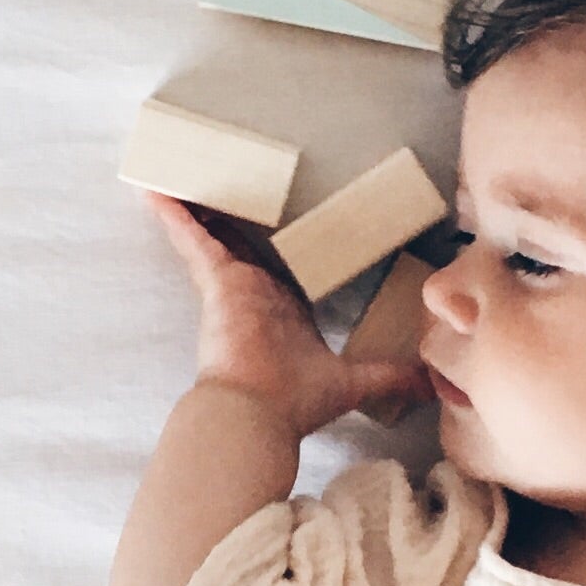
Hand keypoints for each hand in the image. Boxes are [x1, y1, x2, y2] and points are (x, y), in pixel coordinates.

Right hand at [146, 192, 427, 436]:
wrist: (257, 413)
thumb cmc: (296, 401)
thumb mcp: (353, 381)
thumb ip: (388, 375)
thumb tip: (428, 385)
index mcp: (283, 313)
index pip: (279, 269)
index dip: (278, 247)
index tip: (282, 223)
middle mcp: (254, 295)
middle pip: (242, 244)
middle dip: (236, 217)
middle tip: (232, 179)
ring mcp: (231, 287)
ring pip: (213, 235)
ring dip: (200, 207)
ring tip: (185, 172)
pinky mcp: (214, 281)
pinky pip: (191, 240)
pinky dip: (175, 217)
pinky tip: (157, 191)